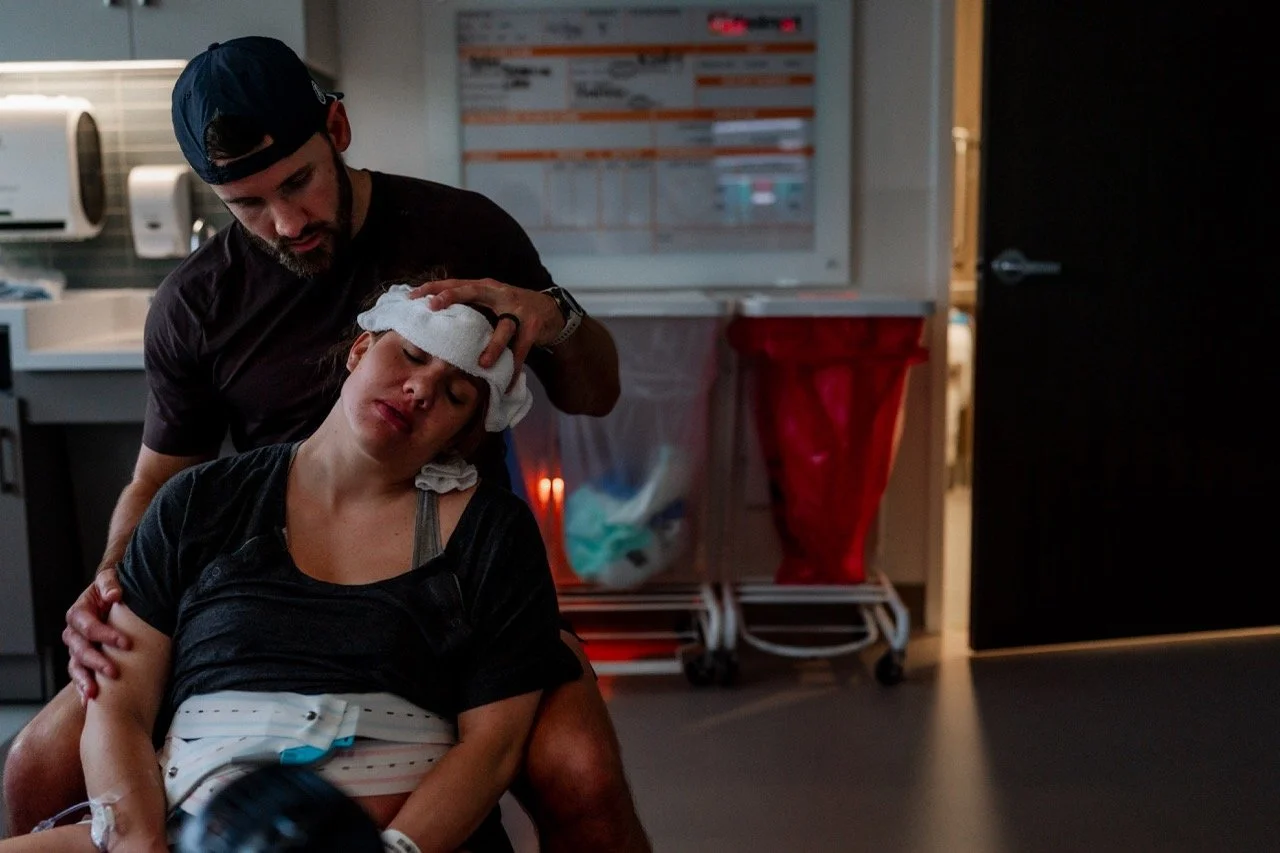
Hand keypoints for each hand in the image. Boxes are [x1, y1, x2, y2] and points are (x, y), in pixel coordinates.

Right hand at [64, 566, 129, 702]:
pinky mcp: (82, 661)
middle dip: (96, 661)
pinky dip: (82, 689)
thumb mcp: (109, 580)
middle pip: (80, 649)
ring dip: (84, 680)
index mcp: (78, 613)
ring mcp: (76, 649)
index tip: (126, 643)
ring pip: (76, 666)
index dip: (105, 634)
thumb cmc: (111, 589)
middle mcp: (73, 633)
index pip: (88, 626)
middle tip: (114, 671)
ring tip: (94, 693)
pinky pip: (78, 677)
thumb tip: (114, 595)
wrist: (111, 598)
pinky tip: (88, 701)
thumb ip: (109, 583)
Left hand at [408, 279, 563, 385]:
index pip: (457, 283)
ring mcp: (519, 309)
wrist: (552, 310)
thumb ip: (470, 308)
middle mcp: (501, 294)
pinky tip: (507, 383)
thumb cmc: (513, 309)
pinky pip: (522, 350)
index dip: (435, 287)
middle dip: (453, 297)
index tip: (412, 295)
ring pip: (504, 328)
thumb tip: (435, 320)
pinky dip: (514, 367)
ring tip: (482, 364)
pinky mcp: (534, 326)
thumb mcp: (492, 303)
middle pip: (474, 291)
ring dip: (493, 346)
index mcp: (487, 288)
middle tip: (433, 306)